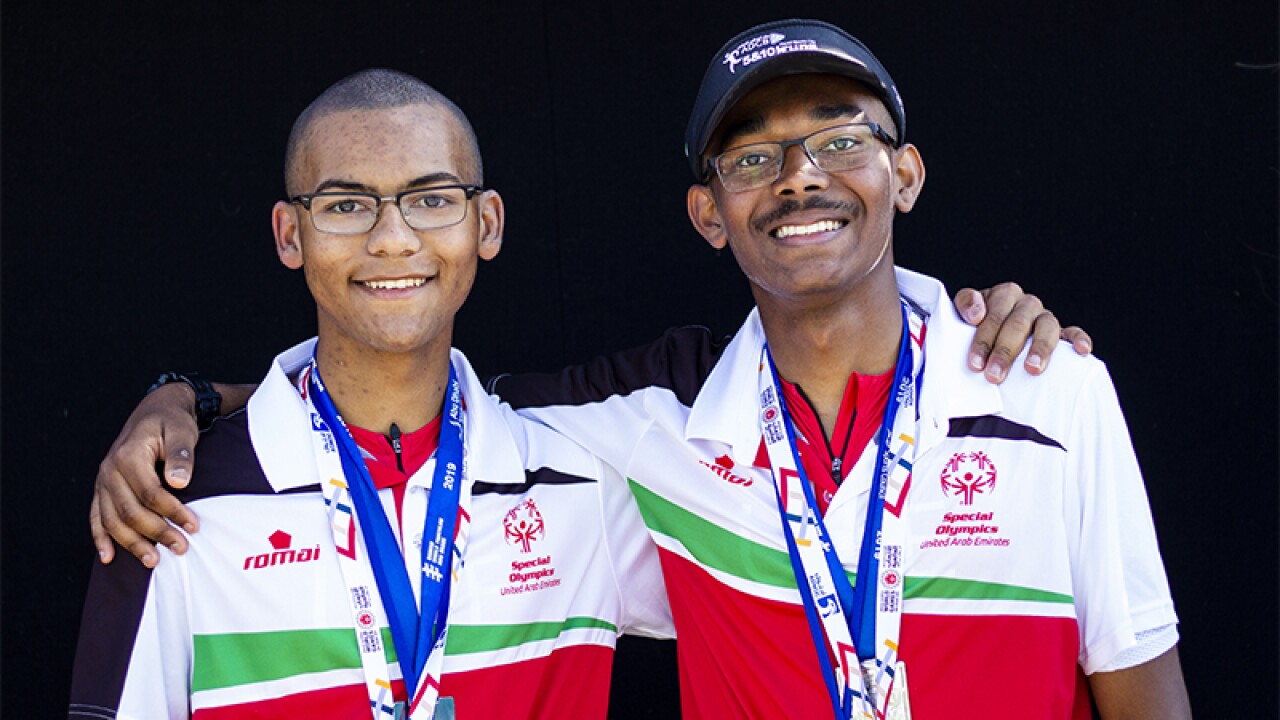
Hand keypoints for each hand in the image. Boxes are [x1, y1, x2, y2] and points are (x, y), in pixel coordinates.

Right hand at [91, 383, 200, 566]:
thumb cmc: (171, 422)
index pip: (150, 492)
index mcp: (129, 455)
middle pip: (129, 510)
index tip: (193, 526)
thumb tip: (179, 482)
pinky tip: (108, 557)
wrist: (155, 411)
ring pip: (111, 519)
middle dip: (156, 533)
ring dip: (131, 543)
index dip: (172, 512)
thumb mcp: (182, 430)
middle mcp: (110, 470)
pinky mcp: (102, 488)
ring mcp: (103, 480)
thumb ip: (181, 454)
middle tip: (181, 548)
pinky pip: (96, 516)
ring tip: (154, 561)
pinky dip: (100, 538)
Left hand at [954, 283, 1092, 383]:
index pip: (994, 314)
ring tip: (1031, 370)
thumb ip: (965, 305)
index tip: (975, 363)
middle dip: (1005, 351)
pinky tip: (1081, 351)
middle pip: (1018, 324)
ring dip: (1040, 349)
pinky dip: (1079, 339)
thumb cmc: (977, 328)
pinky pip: (1074, 332)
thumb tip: (976, 314)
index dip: (983, 339)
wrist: (994, 337)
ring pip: (1047, 327)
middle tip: (994, 376)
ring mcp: (1045, 317)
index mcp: (1004, 294)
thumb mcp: (964, 314)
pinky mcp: (1062, 332)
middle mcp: (1027, 303)